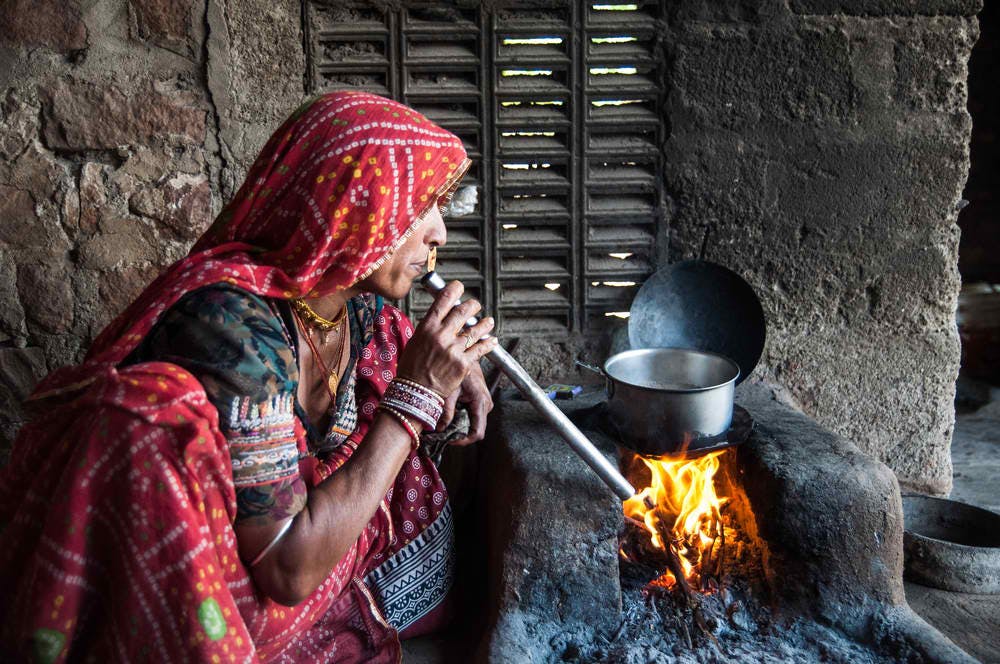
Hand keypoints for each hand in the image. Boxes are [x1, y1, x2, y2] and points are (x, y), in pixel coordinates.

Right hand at [395, 280, 497, 397]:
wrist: (415, 391)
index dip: (454, 289)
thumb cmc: (412, 368)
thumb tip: (441, 318)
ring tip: (489, 321)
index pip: (443, 300)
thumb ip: (430, 328)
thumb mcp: (415, 341)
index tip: (459, 286)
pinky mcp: (464, 363)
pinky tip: (492, 340)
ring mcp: (453, 349)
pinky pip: (480, 349)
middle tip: (475, 305)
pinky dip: (488, 343)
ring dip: (485, 323)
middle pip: (463, 311)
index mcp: (427, 327)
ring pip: (476, 329)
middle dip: (472, 305)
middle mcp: (441, 335)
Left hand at [438, 362, 492, 445]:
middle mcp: (486, 404)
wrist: (467, 353)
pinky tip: (451, 412)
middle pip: (475, 429)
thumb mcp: (450, 389)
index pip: (477, 432)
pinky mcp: (481, 401)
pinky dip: (461, 417)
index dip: (463, 441)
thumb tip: (440, 428)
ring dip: (459, 425)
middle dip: (459, 433)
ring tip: (444, 420)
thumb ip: (447, 410)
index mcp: (480, 402)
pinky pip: (473, 415)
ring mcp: (485, 403)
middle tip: (442, 432)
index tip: (450, 440)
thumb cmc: (459, 368)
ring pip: (473, 423)